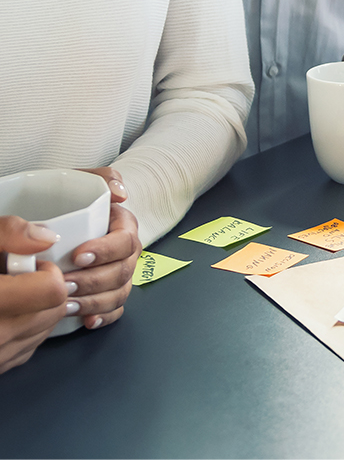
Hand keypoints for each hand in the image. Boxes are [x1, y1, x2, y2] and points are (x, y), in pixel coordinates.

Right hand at [0, 216, 68, 373]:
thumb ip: (6, 234)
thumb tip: (46, 238)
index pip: (52, 291)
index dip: (46, 270)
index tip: (27, 262)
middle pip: (54, 310)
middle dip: (44, 288)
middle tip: (13, 277)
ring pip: (44, 330)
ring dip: (36, 309)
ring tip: (4, 295)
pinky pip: (25, 349)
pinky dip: (23, 329)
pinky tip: (1, 314)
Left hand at [69, 167, 141, 329]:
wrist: (60, 223)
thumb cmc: (73, 201)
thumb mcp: (85, 181)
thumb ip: (103, 179)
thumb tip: (120, 195)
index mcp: (125, 226)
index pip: (126, 241)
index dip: (105, 251)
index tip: (78, 255)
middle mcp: (127, 252)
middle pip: (123, 272)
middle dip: (94, 281)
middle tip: (65, 284)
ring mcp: (120, 273)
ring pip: (120, 294)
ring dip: (95, 302)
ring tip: (67, 304)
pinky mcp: (110, 293)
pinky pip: (116, 310)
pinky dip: (103, 317)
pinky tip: (86, 320)